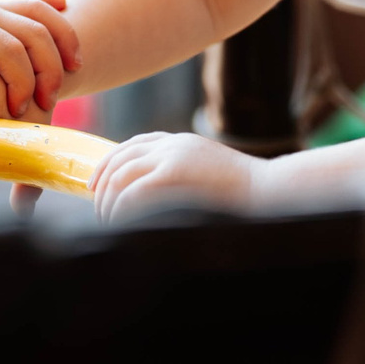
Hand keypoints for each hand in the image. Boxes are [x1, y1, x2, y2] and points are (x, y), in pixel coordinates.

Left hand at [0, 0, 76, 127]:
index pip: (9, 49)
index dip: (21, 81)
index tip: (19, 111)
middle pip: (33, 30)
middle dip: (51, 66)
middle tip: (51, 101)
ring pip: (35, 10)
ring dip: (59, 34)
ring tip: (75, 65)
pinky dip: (45, 2)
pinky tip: (62, 9)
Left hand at [90, 133, 259, 222]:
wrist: (269, 189)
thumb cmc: (244, 192)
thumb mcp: (208, 174)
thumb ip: (183, 175)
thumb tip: (157, 195)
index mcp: (180, 142)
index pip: (133, 144)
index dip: (110, 162)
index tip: (97, 183)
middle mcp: (172, 144)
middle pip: (121, 156)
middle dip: (102, 181)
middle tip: (96, 206)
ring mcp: (173, 155)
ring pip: (122, 173)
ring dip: (108, 199)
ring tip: (106, 220)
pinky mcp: (175, 173)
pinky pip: (134, 189)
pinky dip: (121, 206)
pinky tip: (118, 221)